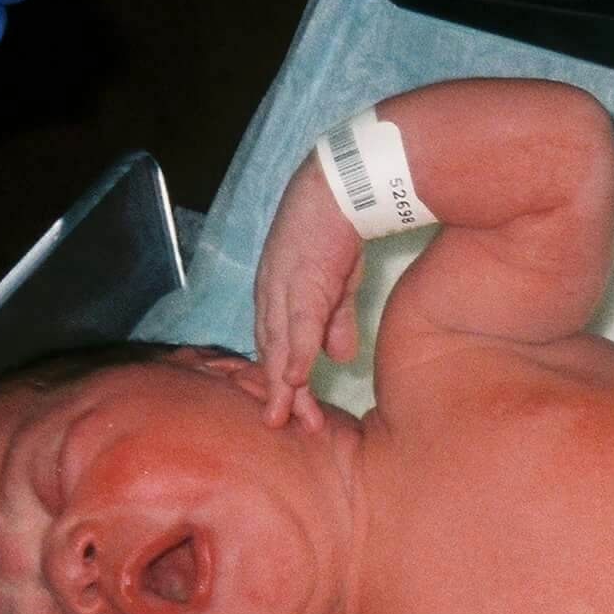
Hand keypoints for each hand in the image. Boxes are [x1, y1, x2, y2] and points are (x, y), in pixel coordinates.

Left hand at [253, 144, 365, 428]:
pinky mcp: (303, 279)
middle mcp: (270, 292)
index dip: (278, 379)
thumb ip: (334, 322)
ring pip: (278, 344)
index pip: (273, 345)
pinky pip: (297, 325)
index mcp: (276, 294)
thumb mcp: (337, 284)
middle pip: (269, 351)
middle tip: (279, 426)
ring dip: (281, 383)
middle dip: (274, 392)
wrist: (343, 187)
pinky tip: (295, 380)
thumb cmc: (337, 230)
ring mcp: (283, 286)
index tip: (288, 411)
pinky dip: (294, 354)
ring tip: (284, 416)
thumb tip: (337, 358)